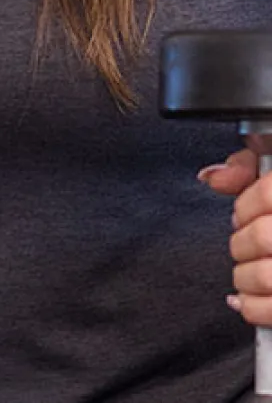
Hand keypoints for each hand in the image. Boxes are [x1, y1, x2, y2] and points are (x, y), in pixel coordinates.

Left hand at [199, 148, 271, 324]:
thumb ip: (247, 168)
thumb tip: (211, 177)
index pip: (268, 193)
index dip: (245, 206)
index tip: (241, 216)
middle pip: (264, 236)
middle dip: (241, 244)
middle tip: (243, 247)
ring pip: (267, 277)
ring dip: (244, 278)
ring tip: (246, 274)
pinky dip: (252, 309)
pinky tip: (245, 301)